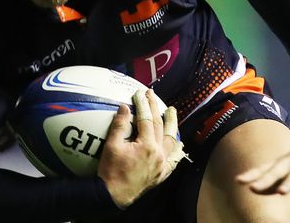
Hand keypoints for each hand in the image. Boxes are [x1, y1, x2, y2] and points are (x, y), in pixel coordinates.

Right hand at [98, 89, 184, 207]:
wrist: (113, 195)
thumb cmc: (110, 171)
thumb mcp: (111, 146)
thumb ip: (120, 125)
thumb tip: (124, 107)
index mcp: (147, 146)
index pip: (147, 119)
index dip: (143, 105)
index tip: (139, 94)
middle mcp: (159, 154)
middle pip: (160, 126)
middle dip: (156, 108)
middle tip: (152, 96)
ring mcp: (162, 165)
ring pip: (171, 141)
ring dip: (172, 125)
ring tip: (172, 112)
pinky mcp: (161, 174)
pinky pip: (173, 160)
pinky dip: (177, 151)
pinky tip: (179, 144)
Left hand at [235, 136, 289, 193]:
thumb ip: (282, 180)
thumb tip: (264, 190)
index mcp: (286, 161)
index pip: (267, 167)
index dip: (253, 174)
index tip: (237, 180)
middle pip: (278, 169)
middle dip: (265, 179)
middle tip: (251, 188)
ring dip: (288, 181)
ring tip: (280, 192)